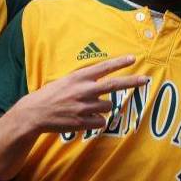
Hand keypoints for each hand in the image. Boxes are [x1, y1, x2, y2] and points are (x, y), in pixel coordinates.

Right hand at [9, 55, 145, 133]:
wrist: (35, 113)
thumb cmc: (50, 95)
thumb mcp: (66, 80)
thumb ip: (83, 80)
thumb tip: (100, 80)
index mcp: (79, 77)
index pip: (103, 68)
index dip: (119, 63)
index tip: (132, 58)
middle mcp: (84, 90)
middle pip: (114, 85)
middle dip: (132, 82)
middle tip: (146, 80)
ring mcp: (84, 106)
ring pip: (108, 106)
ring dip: (103, 107)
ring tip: (87, 107)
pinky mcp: (82, 122)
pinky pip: (100, 121)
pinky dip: (96, 120)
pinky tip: (84, 118)